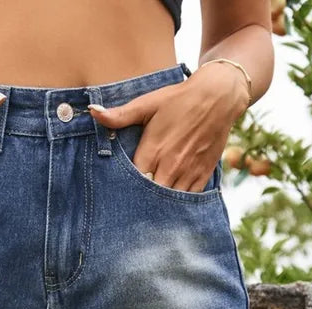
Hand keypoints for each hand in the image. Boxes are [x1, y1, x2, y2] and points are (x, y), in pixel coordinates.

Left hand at [88, 62, 248, 192]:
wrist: (218, 97)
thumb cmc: (179, 99)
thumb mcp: (148, 104)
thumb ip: (120, 115)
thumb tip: (93, 111)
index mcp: (152, 151)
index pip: (131, 182)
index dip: (124, 189)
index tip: (117, 192)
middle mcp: (170, 166)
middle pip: (149, 197)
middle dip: (140, 201)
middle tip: (131, 205)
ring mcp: (187, 173)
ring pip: (168, 202)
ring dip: (158, 205)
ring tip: (148, 209)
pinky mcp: (202, 176)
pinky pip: (187, 201)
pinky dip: (178, 205)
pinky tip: (169, 205)